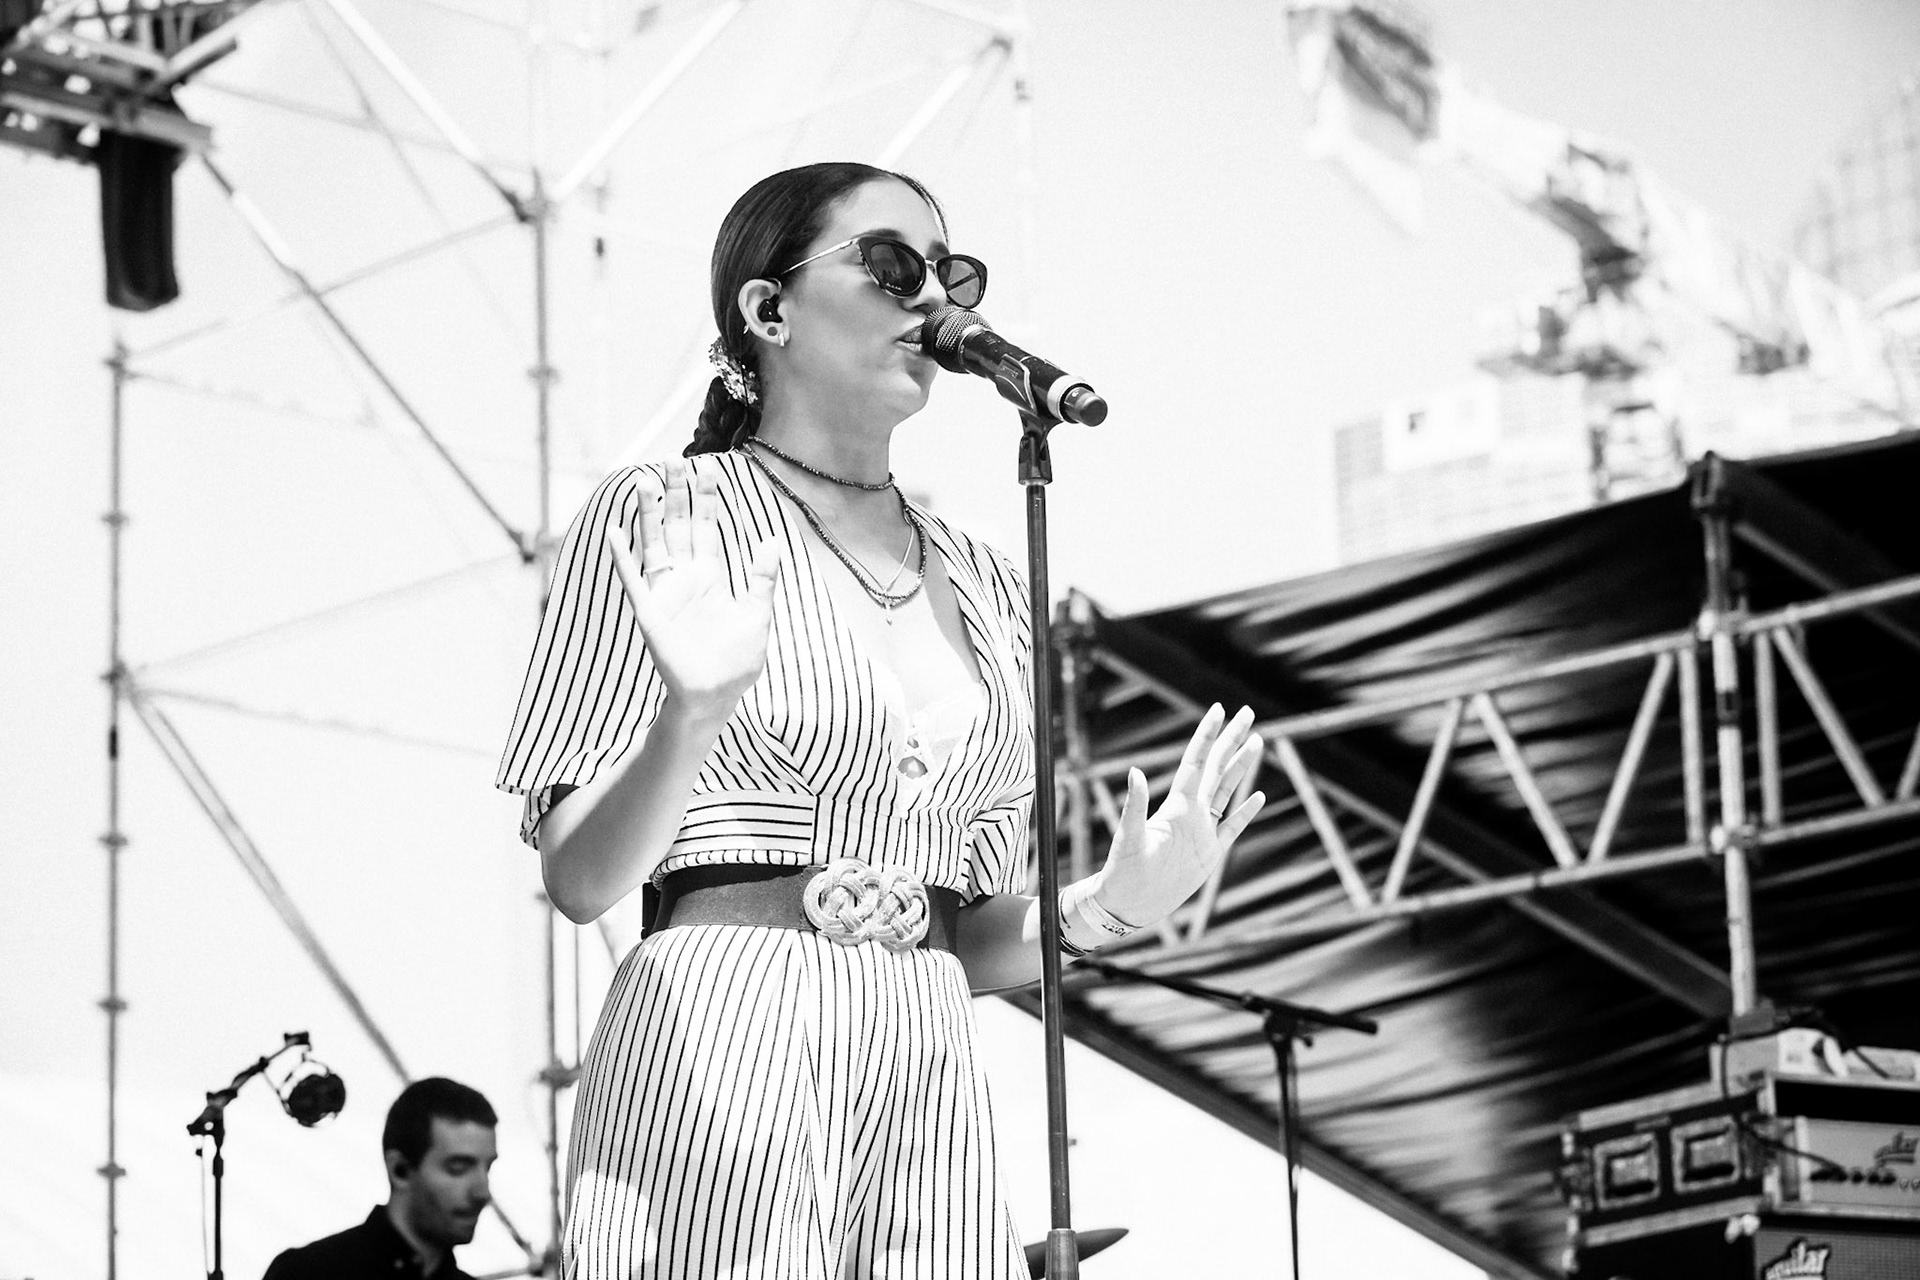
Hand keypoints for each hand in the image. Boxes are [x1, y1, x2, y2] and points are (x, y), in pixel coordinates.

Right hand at [603, 460, 782, 720]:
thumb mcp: (757, 614)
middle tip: (671, 458)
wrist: (715, 696)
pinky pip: (633, 580)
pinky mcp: (650, 612)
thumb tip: (771, 540)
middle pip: (677, 525)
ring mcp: (664, 592)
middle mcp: (684, 578)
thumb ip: (761, 577)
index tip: (709, 467)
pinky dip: (622, 557)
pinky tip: (614, 532)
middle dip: (676, 493)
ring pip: (653, 542)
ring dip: (648, 513)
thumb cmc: (737, 662)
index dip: (706, 498)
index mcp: (709, 576)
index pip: (706, 528)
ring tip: (643, 479)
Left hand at [1094, 704, 1264, 926]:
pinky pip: (1233, 826)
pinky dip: (1246, 811)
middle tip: (1248, 712)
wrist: (1128, 903)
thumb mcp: (1130, 837)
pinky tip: (1257, 795)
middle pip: (1218, 767)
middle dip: (1232, 739)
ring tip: (1257, 741)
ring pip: (1228, 790)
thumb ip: (1135, 805)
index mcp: (1177, 805)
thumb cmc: (1124, 871)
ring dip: (1242, 766)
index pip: (1197, 761)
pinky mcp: (1210, 853)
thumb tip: (1135, 771)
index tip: (1219, 708)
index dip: (1208, 734)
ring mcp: (1203, 831)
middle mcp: (1192, 812)